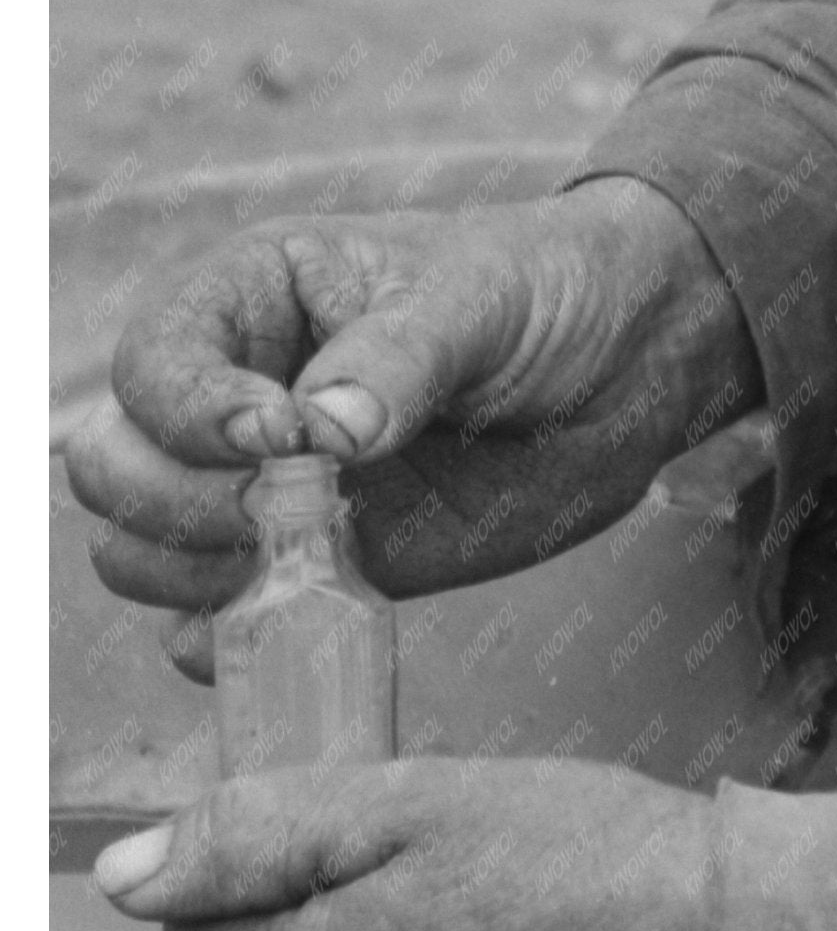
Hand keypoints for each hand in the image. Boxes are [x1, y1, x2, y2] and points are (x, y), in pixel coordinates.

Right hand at [64, 181, 760, 674]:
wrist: (631, 365)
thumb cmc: (547, 292)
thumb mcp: (479, 298)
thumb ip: (397, 359)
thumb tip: (322, 432)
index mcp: (250, 304)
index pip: (148, 366)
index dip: (189, 414)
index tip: (281, 439)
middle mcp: (232, 402)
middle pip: (111, 468)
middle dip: (176, 502)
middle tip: (284, 508)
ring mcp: (262, 494)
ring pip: (138, 553)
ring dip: (195, 574)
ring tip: (309, 552)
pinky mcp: (308, 571)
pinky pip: (210, 625)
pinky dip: (228, 638)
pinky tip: (302, 609)